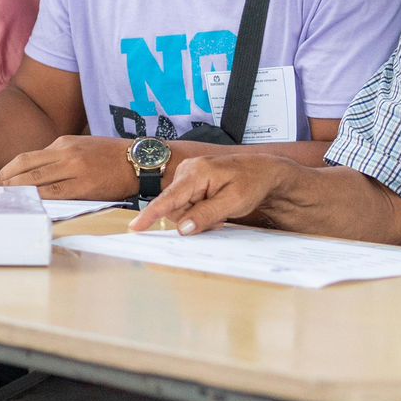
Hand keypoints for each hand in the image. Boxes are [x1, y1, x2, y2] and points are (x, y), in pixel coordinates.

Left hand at [0, 136, 134, 199]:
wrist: (140, 161)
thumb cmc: (110, 157)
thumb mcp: (81, 148)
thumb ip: (58, 158)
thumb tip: (35, 175)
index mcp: (62, 143)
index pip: (25, 158)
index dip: (5, 171)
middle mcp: (65, 153)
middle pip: (24, 167)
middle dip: (2, 182)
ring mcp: (74, 168)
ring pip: (36, 180)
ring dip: (14, 192)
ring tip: (0, 202)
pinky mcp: (85, 185)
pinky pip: (54, 193)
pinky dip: (36, 199)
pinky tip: (26, 206)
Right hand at [129, 154, 297, 233]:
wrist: (265, 171)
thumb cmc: (252, 182)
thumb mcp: (233, 202)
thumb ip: (206, 215)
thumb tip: (183, 229)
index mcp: (196, 172)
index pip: (169, 198)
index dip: (151, 214)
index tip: (135, 227)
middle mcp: (187, 171)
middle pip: (174, 208)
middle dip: (192, 219)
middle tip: (218, 219)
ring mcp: (187, 176)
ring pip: (180, 209)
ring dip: (196, 216)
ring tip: (219, 211)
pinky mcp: (190, 182)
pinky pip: (186, 204)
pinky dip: (199, 211)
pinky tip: (215, 207)